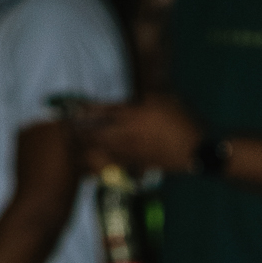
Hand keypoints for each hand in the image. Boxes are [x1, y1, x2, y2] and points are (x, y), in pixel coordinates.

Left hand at [74, 94, 199, 176]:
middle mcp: (129, 134)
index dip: (85, 109)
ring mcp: (133, 152)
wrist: (197, 148)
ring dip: (88, 150)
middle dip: (81, 133)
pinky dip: (103, 164)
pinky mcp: (140, 165)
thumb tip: (128, 98)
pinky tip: (94, 165)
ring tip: (74, 148)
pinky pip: (117, 165)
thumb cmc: (182, 118)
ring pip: (104, 151)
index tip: (70, 108)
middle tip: (65, 132)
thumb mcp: (162, 97)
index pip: (103, 111)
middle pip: (98, 133)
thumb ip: (142, 97)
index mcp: (134, 114)